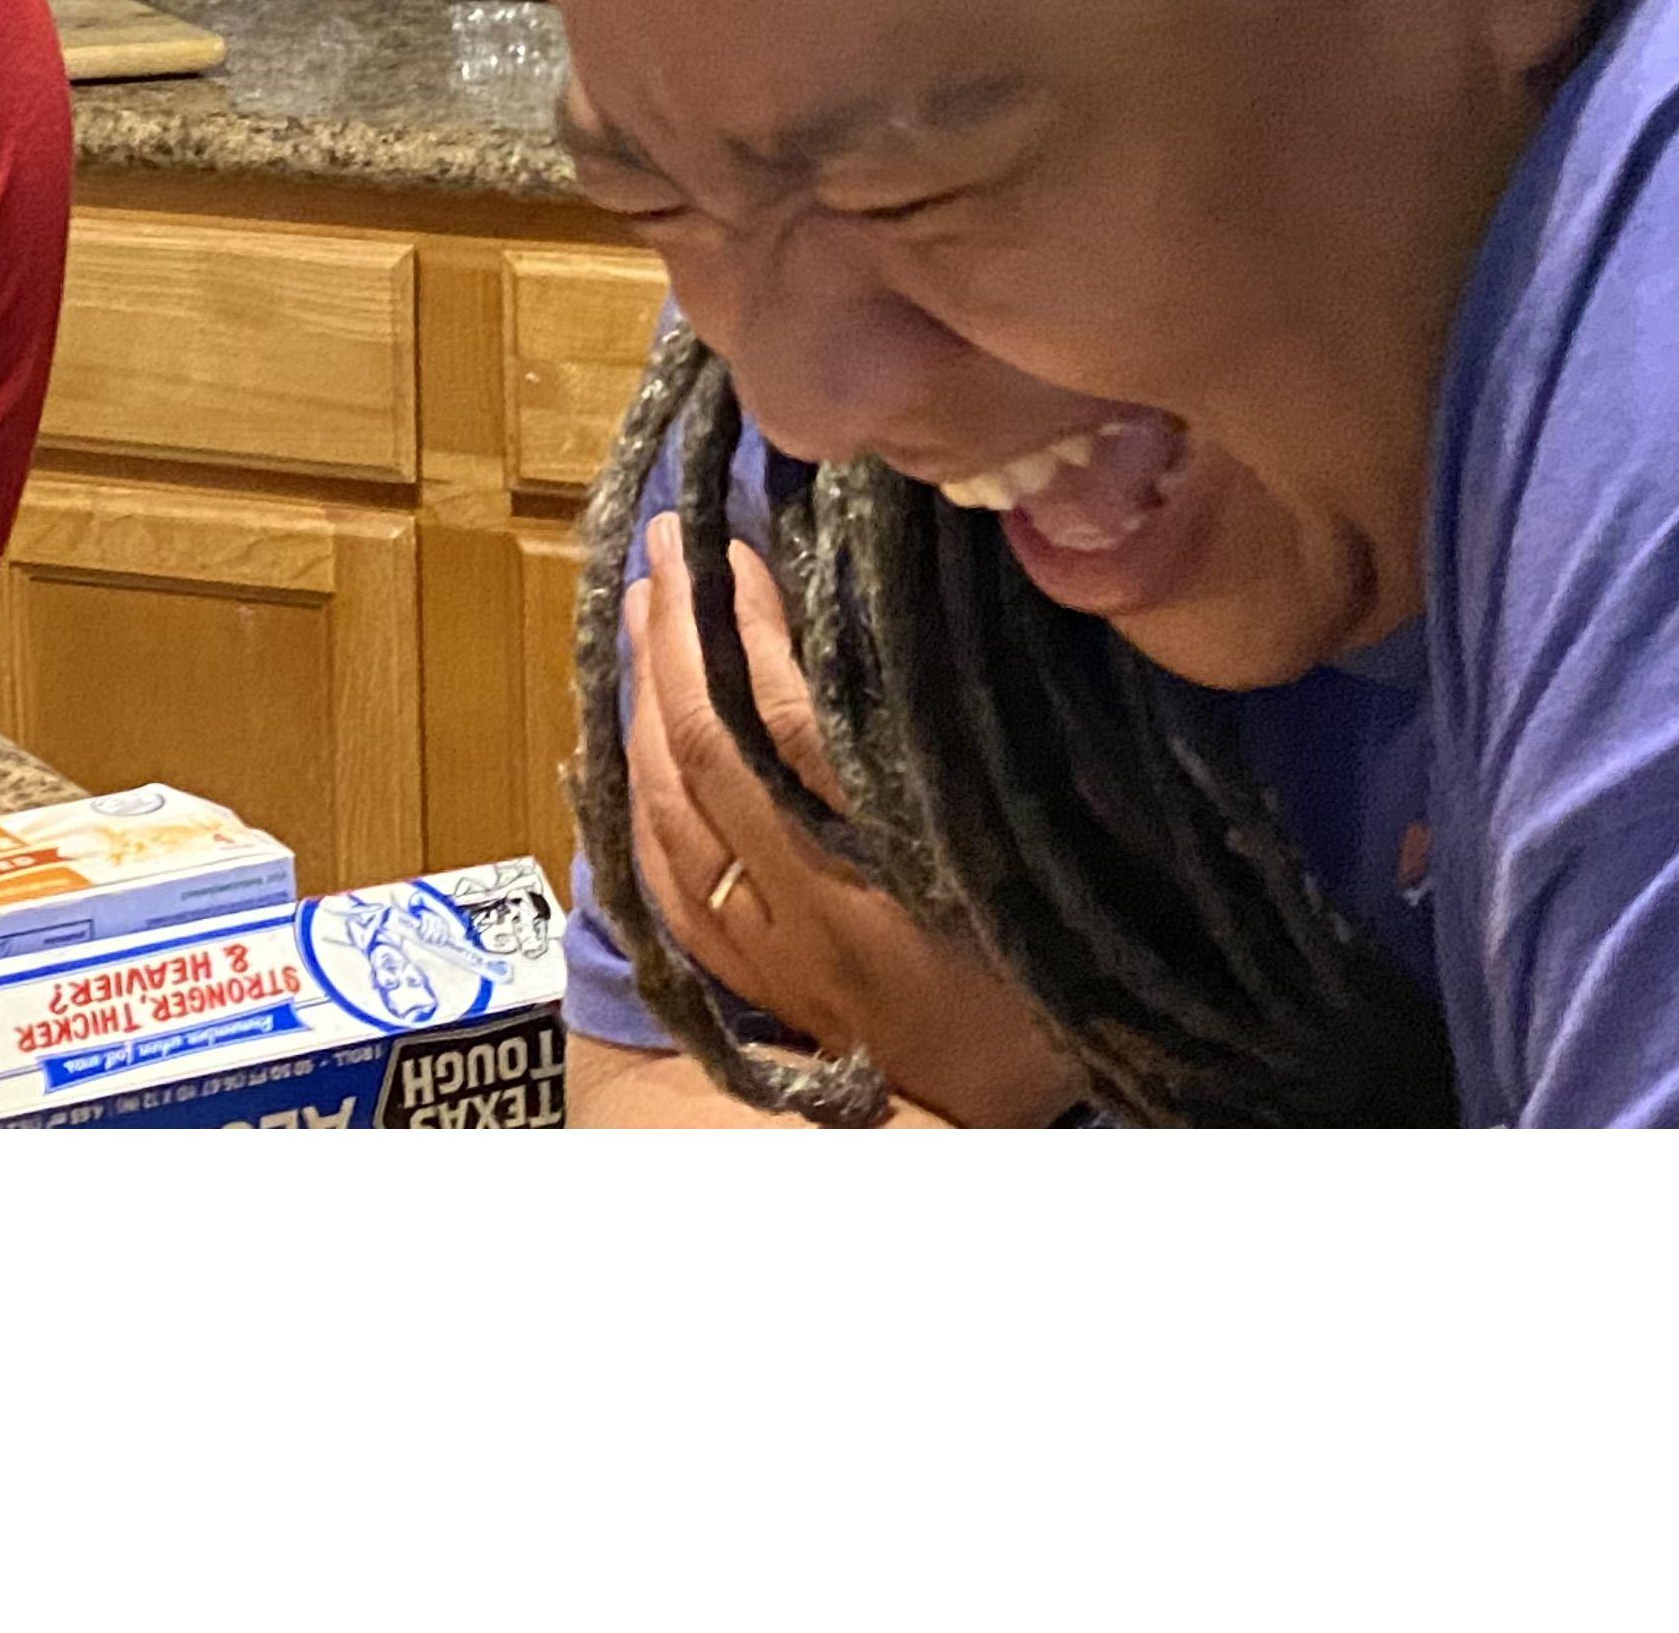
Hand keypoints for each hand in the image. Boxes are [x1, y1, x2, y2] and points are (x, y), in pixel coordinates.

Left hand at [623, 511, 1082, 1128]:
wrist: (1008, 1130)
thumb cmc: (1056, 992)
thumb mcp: (1046, 875)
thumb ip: (1001, 771)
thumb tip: (955, 644)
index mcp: (885, 880)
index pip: (784, 729)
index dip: (746, 631)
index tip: (732, 553)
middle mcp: (805, 913)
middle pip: (701, 755)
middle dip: (671, 640)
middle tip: (663, 548)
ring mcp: (763, 950)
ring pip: (661, 809)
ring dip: (640, 700)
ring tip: (641, 612)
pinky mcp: (746, 979)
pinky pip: (657, 874)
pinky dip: (631, 794)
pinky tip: (622, 738)